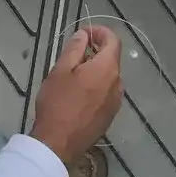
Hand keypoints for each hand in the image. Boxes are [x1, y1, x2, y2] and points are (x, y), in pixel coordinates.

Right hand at [28, 26, 123, 165]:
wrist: (59, 144)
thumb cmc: (57, 103)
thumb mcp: (60, 71)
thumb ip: (75, 49)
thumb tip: (84, 35)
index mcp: (107, 69)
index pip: (113, 40)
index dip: (100, 32)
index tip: (84, 33)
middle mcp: (117, 84)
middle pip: (111, 59)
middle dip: (96, 51)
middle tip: (74, 53)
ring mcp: (116, 102)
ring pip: (109, 77)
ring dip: (96, 70)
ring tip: (73, 74)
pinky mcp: (110, 116)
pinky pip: (107, 93)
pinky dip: (97, 86)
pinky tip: (79, 93)